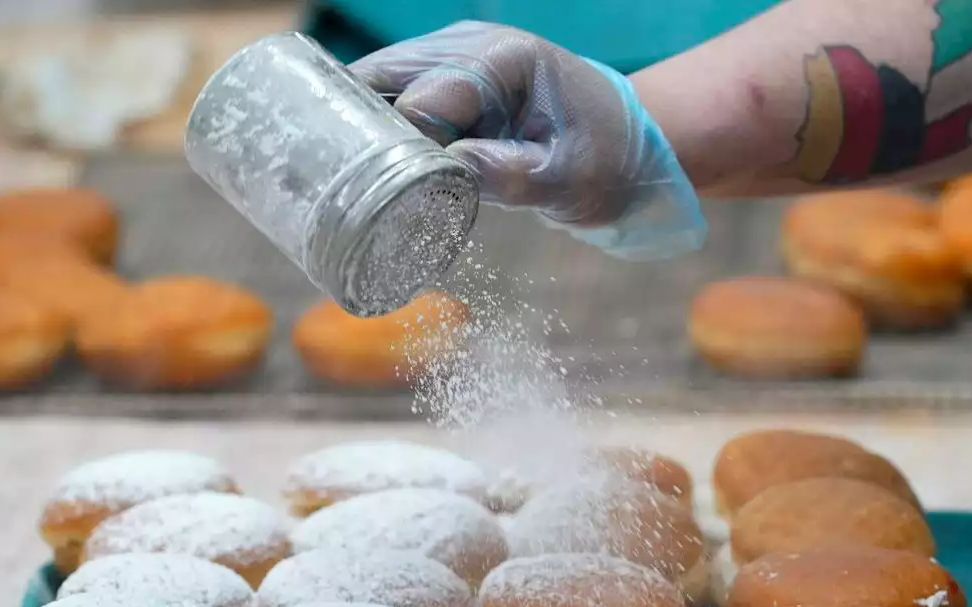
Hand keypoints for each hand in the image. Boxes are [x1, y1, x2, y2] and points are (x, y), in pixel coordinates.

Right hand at [349, 22, 706, 260]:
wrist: (627, 143)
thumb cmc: (604, 161)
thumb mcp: (565, 180)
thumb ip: (506, 175)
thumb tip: (443, 170)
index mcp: (502, 61)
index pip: (420, 101)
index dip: (398, 150)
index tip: (393, 196)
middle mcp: (468, 45)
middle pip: (381, 79)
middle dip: (357, 131)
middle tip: (345, 188)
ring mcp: (451, 54)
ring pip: (375, 82)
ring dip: (359, 128)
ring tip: (347, 179)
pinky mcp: (444, 75)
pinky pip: (391, 92)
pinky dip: (375, 124)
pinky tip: (366, 162)